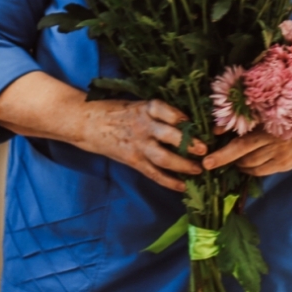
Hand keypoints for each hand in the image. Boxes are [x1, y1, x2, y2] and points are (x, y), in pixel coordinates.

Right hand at [73, 99, 205, 191]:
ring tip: (199, 170)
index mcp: (145, 108)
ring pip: (164, 158)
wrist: (86, 122)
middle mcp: (143, 126)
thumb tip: (186, 121)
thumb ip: (157, 113)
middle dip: (190, 144)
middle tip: (205, 149)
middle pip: (170, 136)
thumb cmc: (114, 111)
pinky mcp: (132, 160)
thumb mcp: (136, 104)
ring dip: (183, 165)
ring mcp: (138, 144)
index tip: (196, 123)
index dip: (182, 117)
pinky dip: (169, 181)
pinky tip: (182, 186)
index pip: (166, 110)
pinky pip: (153, 173)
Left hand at [201, 115, 291, 176]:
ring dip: (238, 164)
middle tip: (211, 162)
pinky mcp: (285, 165)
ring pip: (251, 166)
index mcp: (268, 127)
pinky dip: (251, 169)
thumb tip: (218, 128)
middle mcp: (273, 144)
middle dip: (225, 161)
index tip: (206, 161)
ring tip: (232, 158)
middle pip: (243, 158)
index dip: (222, 154)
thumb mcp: (269, 109)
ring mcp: (280, 156)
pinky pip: (262, 172)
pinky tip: (246, 164)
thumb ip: (244, 117)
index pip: (239, 145)